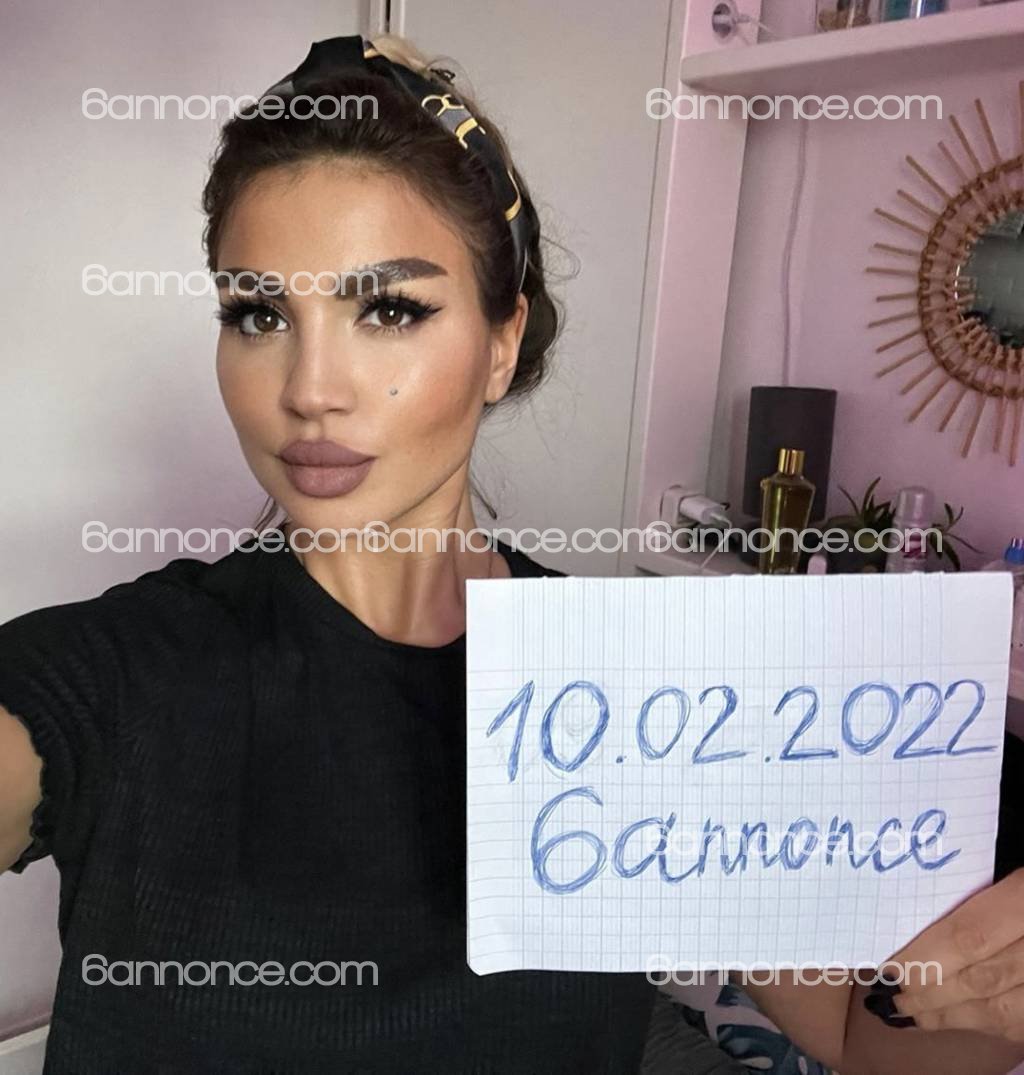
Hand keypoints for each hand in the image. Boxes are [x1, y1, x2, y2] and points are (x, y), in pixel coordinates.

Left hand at [884, 867, 1023, 1041]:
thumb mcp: (1011, 866)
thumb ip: (977, 891)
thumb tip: (913, 918)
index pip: (971, 935)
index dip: (926, 957)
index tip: (889, 969)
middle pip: (984, 979)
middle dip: (930, 993)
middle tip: (888, 999)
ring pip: (1006, 1012)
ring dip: (952, 1017)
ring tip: (911, 1014)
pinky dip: (988, 1026)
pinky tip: (956, 1020)